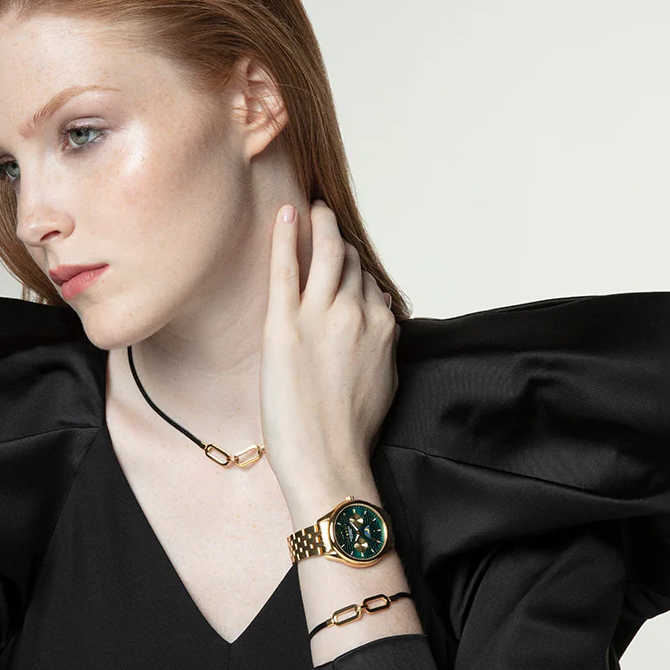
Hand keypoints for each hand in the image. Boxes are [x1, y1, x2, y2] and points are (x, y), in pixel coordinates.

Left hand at [259, 201, 399, 493]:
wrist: (328, 461)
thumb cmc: (350, 432)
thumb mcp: (382, 381)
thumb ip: (379, 344)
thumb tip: (376, 328)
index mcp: (383, 327)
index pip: (370, 282)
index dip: (356, 271)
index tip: (344, 263)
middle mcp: (358, 313)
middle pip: (350, 263)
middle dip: (339, 243)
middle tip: (326, 223)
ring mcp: (321, 316)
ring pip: (327, 253)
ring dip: (321, 224)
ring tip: (313, 209)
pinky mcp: (285, 325)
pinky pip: (286, 267)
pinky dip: (286, 236)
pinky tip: (285, 214)